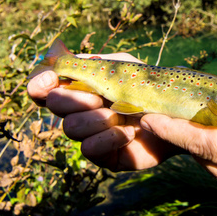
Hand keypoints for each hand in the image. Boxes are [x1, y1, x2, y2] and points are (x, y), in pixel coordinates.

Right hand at [27, 52, 182, 170]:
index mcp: (82, 88)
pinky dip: (109, 138)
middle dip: (75, 98)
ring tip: (121, 114)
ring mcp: (92, 135)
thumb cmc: (149, 88)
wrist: (177, 114)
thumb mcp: (121, 68)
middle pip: (54, 105)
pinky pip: (89, 149)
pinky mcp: (105, 156)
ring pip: (71, 128)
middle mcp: (82, 112)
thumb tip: (55, 59)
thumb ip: (90, 63)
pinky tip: (129, 132)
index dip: (40, 83)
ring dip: (97, 118)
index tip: (48, 80)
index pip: (46, 87)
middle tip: (99, 97)